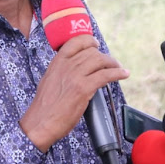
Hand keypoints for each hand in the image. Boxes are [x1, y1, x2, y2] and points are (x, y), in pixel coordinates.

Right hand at [19, 35, 128, 151]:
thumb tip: (76, 71)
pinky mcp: (83, 89)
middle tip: (111, 63)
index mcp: (57, 62)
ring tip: (119, 68)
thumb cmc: (44, 107)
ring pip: (100, 61)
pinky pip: (106, 75)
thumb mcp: (50, 80)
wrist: (40, 122)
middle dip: (104, 57)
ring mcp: (75, 76)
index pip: (76, 41)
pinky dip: (118, 73)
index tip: (96, 45)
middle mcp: (66, 65)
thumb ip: (62, 72)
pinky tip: (124, 74)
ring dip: (113, 64)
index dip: (89, 41)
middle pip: (92, 52)